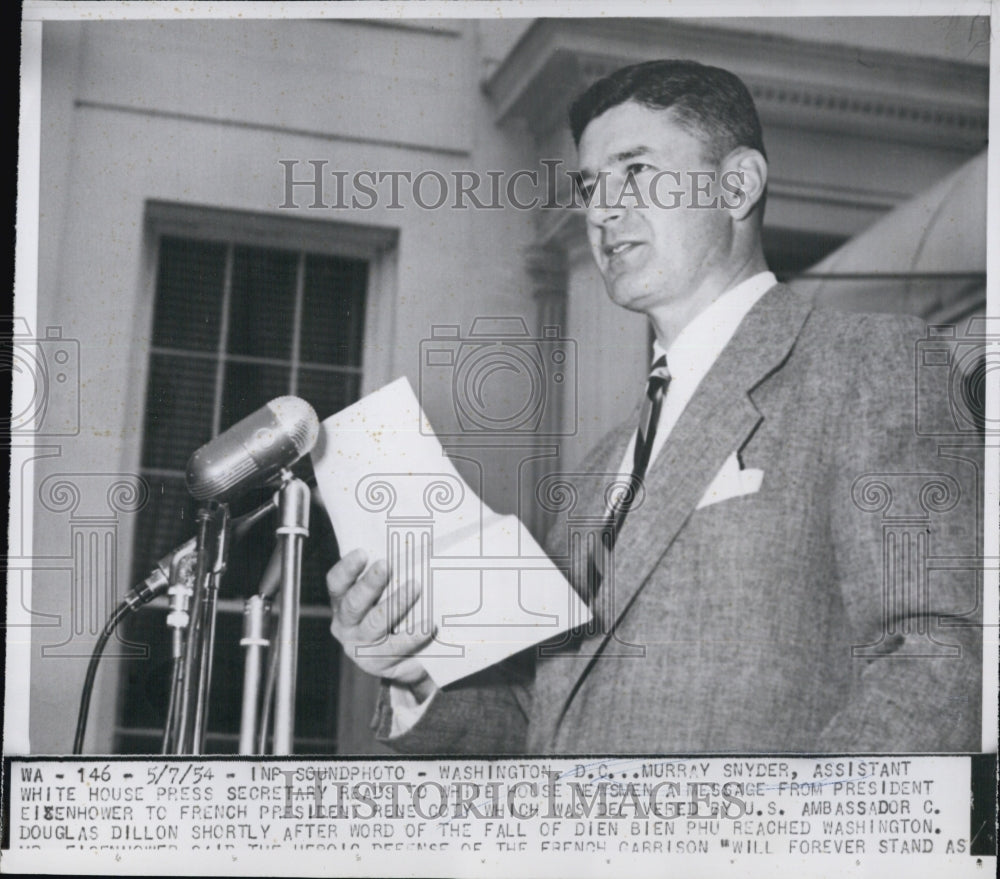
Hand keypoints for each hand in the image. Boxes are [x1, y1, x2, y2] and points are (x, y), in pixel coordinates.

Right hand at [326, 549, 435, 700]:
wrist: (405, 658)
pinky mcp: (378, 664)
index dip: (347, 568)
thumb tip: (411, 544)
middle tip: (387, 565)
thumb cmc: (394, 615)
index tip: (362, 553)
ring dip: (395, 603)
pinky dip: (413, 635)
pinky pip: (396, 648)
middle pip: (353, 603)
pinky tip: (429, 624)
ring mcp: (360, 646)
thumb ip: (389, 575)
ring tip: (415, 586)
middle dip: (370, 583)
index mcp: (343, 602)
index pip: (337, 584)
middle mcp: (346, 625)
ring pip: (374, 624)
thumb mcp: (385, 594)